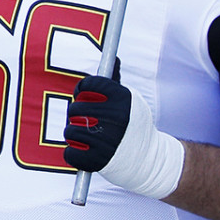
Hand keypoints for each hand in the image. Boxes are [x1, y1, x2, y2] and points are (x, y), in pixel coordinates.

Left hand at [63, 75, 183, 199]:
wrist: (150, 160)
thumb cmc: (133, 126)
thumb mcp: (130, 102)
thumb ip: (114, 83)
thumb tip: (113, 59)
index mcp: (123, 98)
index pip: (88, 84)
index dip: (82, 90)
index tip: (85, 97)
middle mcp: (115, 116)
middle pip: (75, 107)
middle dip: (78, 114)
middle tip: (89, 120)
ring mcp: (107, 139)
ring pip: (69, 131)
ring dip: (75, 134)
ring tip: (90, 137)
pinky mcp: (99, 160)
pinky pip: (70, 152)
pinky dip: (75, 154)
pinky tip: (87, 151)